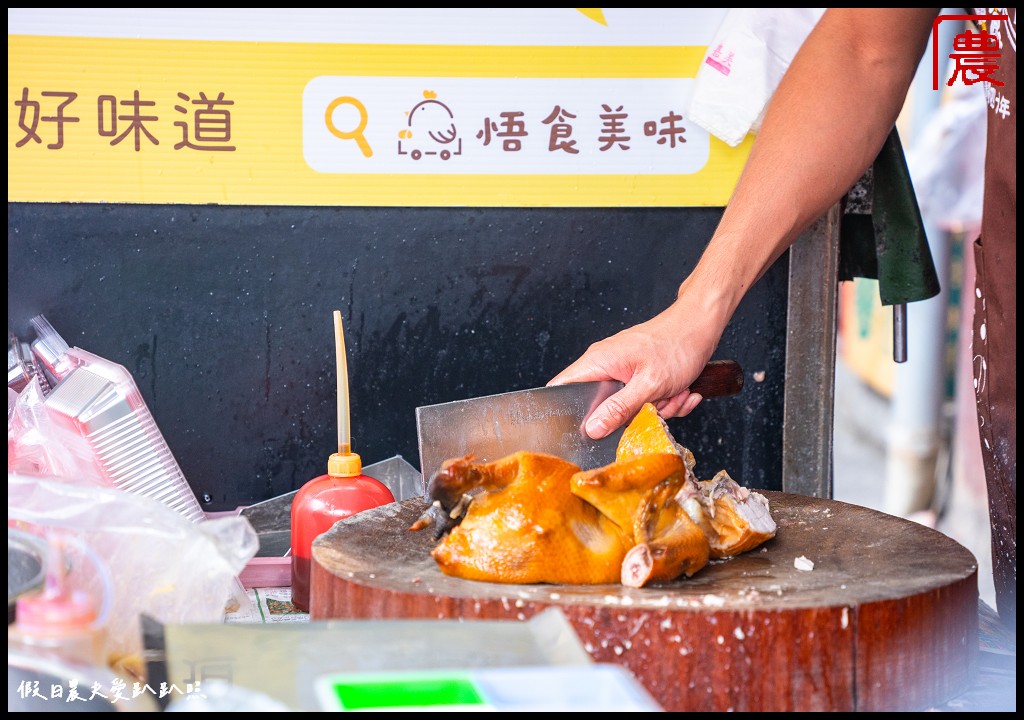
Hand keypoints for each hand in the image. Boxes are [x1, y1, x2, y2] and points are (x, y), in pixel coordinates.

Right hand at [549, 287, 730, 439]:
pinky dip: (666, 399)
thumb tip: (592, 430)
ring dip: (657, 406)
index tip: (582, 432)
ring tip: (674, 393)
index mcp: (598, 362)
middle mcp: (605, 363)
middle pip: (601, 406)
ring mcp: (622, 368)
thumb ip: (618, 409)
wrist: (702, 324)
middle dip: (633, 413)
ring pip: (629, 405)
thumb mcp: (648, 385)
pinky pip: (645, 399)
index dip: (564, 412)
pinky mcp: (637, 372)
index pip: (562, 388)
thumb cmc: (677, 345)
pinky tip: (680, 390)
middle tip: (655, 404)